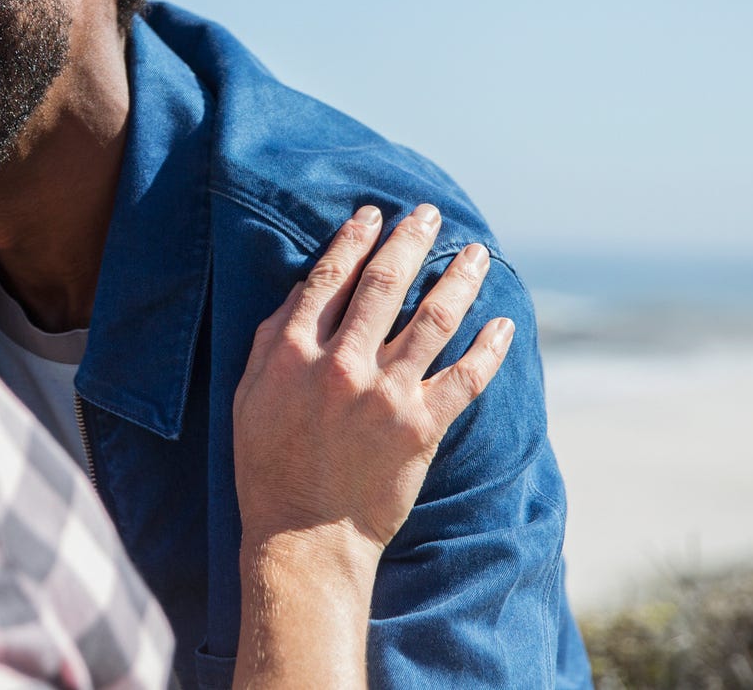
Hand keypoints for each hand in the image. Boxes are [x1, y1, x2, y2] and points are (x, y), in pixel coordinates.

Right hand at [234, 204, 513, 570]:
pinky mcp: (421, 428)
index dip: (355, 238)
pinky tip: (503, 324)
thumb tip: (302, 292)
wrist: (304, 537)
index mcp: (294, 350)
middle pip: (384, 283)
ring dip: (459, 280)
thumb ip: (272, 339)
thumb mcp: (249, 393)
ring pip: (433, 319)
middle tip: (431, 215)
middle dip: (411, 240)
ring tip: (477, 254)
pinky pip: (466, 377)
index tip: (374, 214)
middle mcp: (341, 364)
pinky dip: (489, 348)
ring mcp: (385, 394)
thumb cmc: (267, 465)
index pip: (331, 275)